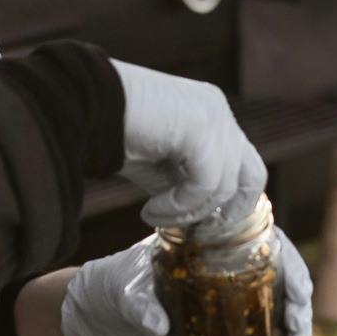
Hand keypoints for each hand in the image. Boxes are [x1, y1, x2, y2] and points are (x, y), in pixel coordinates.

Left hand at [56, 228, 316, 335]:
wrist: (95, 314)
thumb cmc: (110, 288)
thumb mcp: (123, 292)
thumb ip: (139, 305)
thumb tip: (159, 325)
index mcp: (206, 241)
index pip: (261, 240)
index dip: (288, 263)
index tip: (296, 292)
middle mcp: (221, 261)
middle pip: (278, 270)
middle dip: (298, 298)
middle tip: (297, 331)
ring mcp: (221, 290)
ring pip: (274, 296)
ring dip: (293, 319)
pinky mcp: (216, 318)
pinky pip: (255, 321)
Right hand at [114, 61, 267, 236]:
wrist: (83, 102)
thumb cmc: (112, 131)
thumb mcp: (156, 164)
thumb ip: (182, 183)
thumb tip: (196, 214)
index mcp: (212, 114)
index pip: (244, 164)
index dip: (233, 201)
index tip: (205, 226)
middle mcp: (218, 111)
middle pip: (253, 174)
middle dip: (231, 212)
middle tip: (200, 233)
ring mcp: (214, 115)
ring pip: (223, 186)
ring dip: (187, 213)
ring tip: (152, 215)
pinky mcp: (200, 126)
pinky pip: (204, 183)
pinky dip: (179, 206)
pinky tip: (150, 209)